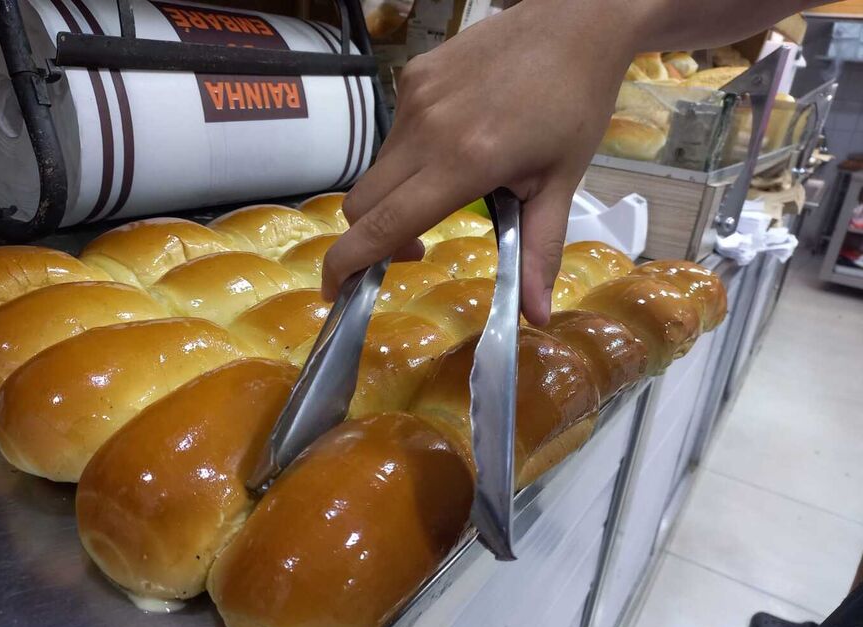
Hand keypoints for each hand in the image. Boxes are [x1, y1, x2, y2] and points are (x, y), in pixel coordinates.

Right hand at [322, 0, 635, 325]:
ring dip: (396, 195)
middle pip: (362, 204)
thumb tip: (536, 317)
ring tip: (451, 184)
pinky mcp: (412, 75)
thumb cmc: (574, 107)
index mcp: (464, 163)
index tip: (333, 291)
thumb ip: (540, 251)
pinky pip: (393, 134)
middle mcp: (426, 130)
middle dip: (371, 238)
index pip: (383, 224)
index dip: (347, 263)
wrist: (573, 22)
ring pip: (377, 170)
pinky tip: (454, 142)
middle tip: (416, 247)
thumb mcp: (561, 185)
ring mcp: (414, 98)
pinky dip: (410, 156)